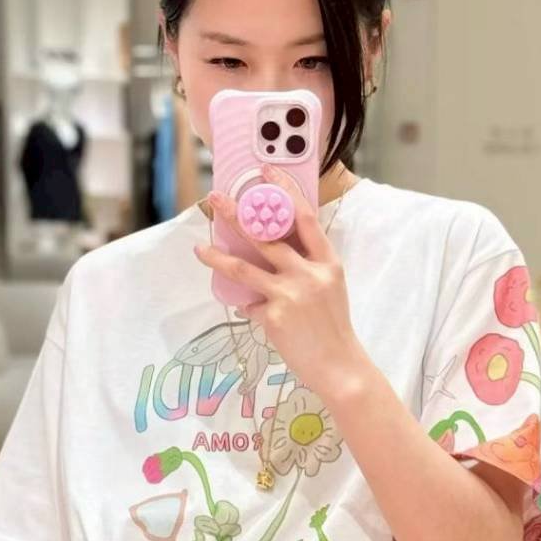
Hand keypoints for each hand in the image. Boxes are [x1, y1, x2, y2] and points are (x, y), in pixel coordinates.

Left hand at [194, 164, 369, 401]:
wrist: (340, 367)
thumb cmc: (334, 328)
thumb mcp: (330, 288)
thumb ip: (307, 267)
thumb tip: (271, 252)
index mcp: (327, 262)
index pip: (304, 217)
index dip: (284, 191)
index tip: (265, 173)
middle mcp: (309, 273)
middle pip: (265, 235)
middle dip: (236, 214)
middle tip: (216, 199)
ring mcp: (290, 294)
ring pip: (244, 267)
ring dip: (218, 256)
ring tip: (200, 248)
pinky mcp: (274, 316)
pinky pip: (250, 305)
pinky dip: (248, 307)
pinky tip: (254, 313)